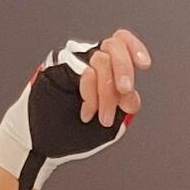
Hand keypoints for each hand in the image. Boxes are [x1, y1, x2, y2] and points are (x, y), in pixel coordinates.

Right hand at [0, 29, 151, 189]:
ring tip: (102, 118)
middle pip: (115, 46)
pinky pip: (86, 70)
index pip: (121, 43)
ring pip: (102, 60)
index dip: (134, 47)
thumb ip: (123, 109)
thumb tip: (132, 95)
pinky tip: (86, 111)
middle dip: (125, 70)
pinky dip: (92, 93)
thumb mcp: (110, 126)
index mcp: (104, 71)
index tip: (145, 64)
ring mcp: (73, 62)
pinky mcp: (59, 66)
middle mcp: (89, 61)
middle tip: (125, 91)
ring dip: (107, 92)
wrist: (44, 146)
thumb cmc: (74, 136)